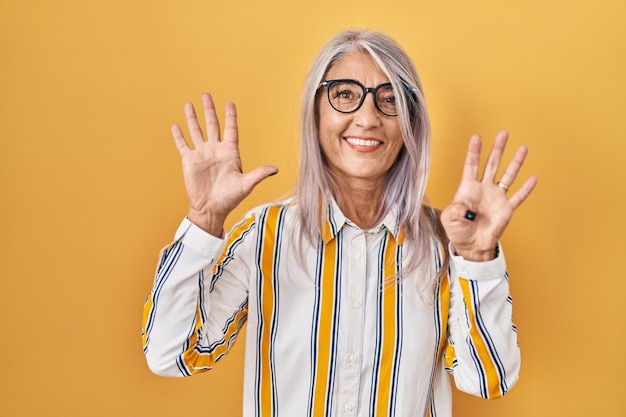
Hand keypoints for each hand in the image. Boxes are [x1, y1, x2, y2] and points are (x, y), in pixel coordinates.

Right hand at [171, 93, 277, 236]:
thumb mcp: (245, 185)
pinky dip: (179, 136)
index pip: (231, 130)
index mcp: (230, 153)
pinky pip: (183, 145)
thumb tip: (275, 168)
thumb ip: (259, 174)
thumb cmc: (229, 198)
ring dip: (192, 118)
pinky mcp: (189, 161)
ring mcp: (202, 154)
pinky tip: (175, 126)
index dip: (230, 117)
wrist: (211, 209)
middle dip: (209, 110)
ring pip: (196, 131)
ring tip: (189, 104)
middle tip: (206, 95)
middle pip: (212, 125)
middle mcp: (215, 150)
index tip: (230, 103)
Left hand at [440, 131, 536, 260]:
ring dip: (515, 162)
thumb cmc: (458, 231)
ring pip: (508, 175)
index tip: (477, 137)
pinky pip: (518, 196)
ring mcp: (496, 197)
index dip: (474, 151)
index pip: (471, 165)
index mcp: (468, 188)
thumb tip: (466, 207)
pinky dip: (526, 188)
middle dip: (497, 149)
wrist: (472, 246)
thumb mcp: (449, 219)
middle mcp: (484, 189)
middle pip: (492, 164)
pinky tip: (533, 178)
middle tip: (503, 133)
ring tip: (523, 148)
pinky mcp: (506, 209)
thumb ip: (455, 210)